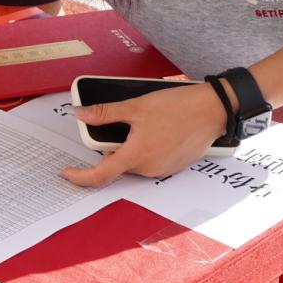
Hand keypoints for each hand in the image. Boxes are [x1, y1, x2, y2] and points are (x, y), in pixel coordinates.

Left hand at [62, 78, 227, 187]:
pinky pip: (151, 160)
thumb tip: (81, 114)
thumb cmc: (180, 107)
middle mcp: (149, 167)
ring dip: (130, 147)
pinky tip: (155, 129)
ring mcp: (163, 168)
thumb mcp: (136, 106)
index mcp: (136, 155)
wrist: (214, 110)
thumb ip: (105, 113)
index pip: (100, 174)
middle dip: (111, 148)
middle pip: (118, 164)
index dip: (80, 176)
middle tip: (117, 125)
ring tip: (141, 123)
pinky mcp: (174, 165)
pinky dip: (145, 148)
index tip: (68, 173)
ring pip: (135, 162)